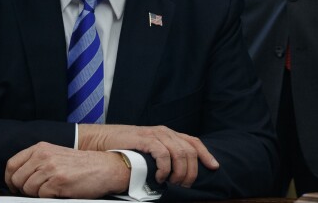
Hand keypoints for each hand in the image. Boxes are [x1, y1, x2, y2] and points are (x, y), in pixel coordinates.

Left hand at [5, 142, 128, 197]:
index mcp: (40, 148)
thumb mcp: (55, 155)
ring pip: (28, 189)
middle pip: (17, 179)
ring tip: (52, 190)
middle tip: (36, 192)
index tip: (14, 187)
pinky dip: (49, 198)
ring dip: (38, 194)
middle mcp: (43, 156)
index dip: (10, 179)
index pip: (12, 164)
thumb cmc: (81, 164)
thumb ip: (37, 162)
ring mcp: (50, 169)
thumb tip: (19, 178)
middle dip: (24, 190)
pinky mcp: (58, 182)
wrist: (104, 167)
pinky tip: (60, 192)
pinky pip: (42, 196)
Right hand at [78, 124, 217, 186]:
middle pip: (190, 151)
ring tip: (172, 183)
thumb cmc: (126, 147)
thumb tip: (179, 172)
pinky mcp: (145, 139)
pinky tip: (160, 177)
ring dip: (180, 172)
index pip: (194, 142)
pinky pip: (163, 154)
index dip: (206, 155)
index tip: (214, 167)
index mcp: (168, 134)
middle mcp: (164, 132)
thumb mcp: (149, 149)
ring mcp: (155, 134)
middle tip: (184, 185)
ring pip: (180, 153)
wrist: (103, 139)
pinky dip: (165, 168)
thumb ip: (164, 154)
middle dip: (191, 171)